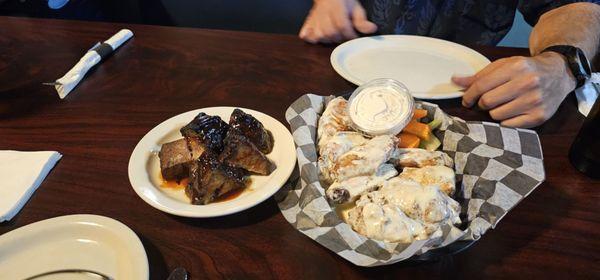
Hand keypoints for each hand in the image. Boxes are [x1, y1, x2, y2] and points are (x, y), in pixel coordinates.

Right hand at [299, 0, 377, 43]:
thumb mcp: (356, 8)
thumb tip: (372, 29)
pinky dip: (310, 38)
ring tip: (334, 37)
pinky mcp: (309, 22)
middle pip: (330, 32)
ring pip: (319, 35)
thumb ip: (362, 20)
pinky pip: (307, 33)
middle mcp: (324, 12)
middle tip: (345, 37)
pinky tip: (314, 37)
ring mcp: (315, 18)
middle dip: (340, 38)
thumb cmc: (343, 2)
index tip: (354, 37)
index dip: (350, 34)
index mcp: (336, 7)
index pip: (342, 25)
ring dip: (328, 39)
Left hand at [452, 52, 576, 127]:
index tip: (467, 100)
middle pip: (487, 102)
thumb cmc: (526, 69)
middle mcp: (527, 83)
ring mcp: (534, 101)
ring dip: (494, 112)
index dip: (469, 95)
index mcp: (516, 68)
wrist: (558, 74)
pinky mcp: (539, 116)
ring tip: (503, 104)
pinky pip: (509, 125)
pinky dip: (505, 120)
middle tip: (487, 100)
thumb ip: (480, 75)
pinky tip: (512, 111)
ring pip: (496, 115)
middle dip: (482, 103)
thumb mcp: (504, 65)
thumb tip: (455, 80)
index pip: (481, 86)